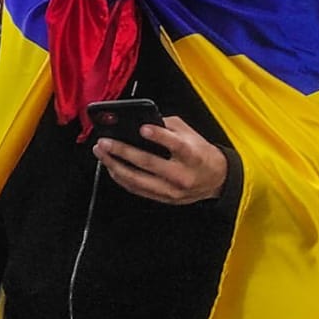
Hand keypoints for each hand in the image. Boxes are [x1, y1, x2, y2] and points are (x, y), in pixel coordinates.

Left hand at [94, 114, 227, 204]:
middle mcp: (181, 174)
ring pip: (137, 179)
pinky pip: (137, 189)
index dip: (159, 136)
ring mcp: (171, 190)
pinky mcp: (163, 198)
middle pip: (149, 163)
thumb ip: (167, 125)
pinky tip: (110, 166)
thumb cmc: (200, 152)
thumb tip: (140, 120)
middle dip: (123, 151)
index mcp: (192, 155)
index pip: (176, 145)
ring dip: (115, 165)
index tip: (143, 128)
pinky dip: (121, 177)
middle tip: (105, 141)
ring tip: (101, 152)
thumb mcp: (190, 134)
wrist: (216, 180)